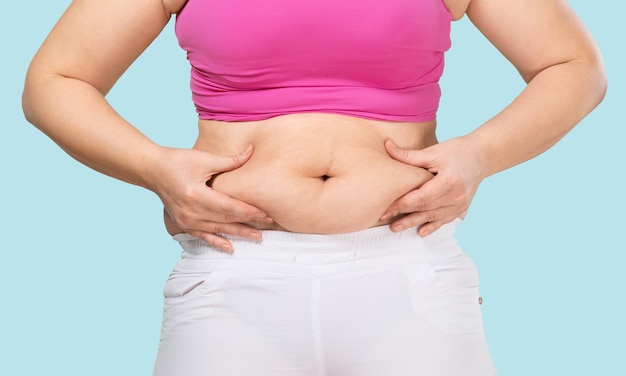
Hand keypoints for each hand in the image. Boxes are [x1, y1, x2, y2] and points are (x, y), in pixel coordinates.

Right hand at [145, 145, 271, 251]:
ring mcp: (186, 220)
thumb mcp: (203, 159)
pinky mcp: (183, 224)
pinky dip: (217, 242)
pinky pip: (203, 236)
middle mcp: (191, 211)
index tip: (266, 213)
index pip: (229, 207)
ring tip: (257, 237)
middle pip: (226, 220)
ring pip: (218, 230)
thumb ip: (229, 161)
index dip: (249, 212)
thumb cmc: (177, 161)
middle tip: (268, 224)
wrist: (152, 170)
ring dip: (238, 234)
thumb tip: (251, 151)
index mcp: (196, 195)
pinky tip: (230, 248)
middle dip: (249, 223)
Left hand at [380, 137, 487, 236]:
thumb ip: (410, 155)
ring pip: (433, 216)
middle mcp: (457, 195)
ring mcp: (460, 203)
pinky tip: (421, 232)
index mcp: (449, 180)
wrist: (482, 156)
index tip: (386, 205)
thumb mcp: (434, 151)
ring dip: (413, 223)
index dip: (403, 202)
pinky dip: (432, 227)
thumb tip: (387, 146)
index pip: (422, 196)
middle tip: (383, 218)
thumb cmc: (456, 151)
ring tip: (395, 228)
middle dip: (403, 214)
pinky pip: (445, 220)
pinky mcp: (461, 208)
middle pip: (426, 208)